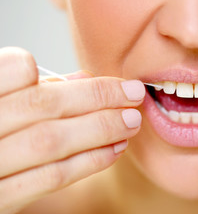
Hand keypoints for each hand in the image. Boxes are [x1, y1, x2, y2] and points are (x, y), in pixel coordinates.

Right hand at [0, 47, 145, 213]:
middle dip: (99, 97)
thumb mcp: (2, 101)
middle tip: (135, 94)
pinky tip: (116, 149)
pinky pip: (51, 177)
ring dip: (101, 129)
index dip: (56, 72)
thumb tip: (84, 79)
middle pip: (45, 105)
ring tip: (132, 122)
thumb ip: (36, 91)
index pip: (16, 69)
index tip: (98, 79)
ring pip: (52, 141)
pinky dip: (90, 161)